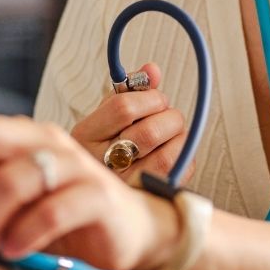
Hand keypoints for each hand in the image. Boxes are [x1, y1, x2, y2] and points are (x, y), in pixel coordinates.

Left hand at [0, 114, 179, 269]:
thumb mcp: (6, 206)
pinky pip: (52, 210)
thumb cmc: (64, 213)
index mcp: (20, 138)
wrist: (134, 231)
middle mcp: (45, 141)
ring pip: (16, 176)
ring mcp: (73, 165)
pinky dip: (25, 232)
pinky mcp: (97, 195)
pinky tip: (14, 248)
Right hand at [71, 63, 193, 185]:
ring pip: (166, 157)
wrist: (94, 190)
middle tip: (169, 117)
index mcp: (85, 135)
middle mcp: (99, 163)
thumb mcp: (107, 115)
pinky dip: (183, 158)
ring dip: (179, 138)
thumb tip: (152, 70)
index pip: (123, 108)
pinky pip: (176, 175)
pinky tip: (173, 153)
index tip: (156, 99)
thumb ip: (129, 90)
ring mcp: (123, 186)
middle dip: (169, 117)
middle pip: (149, 133)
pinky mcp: (145, 199)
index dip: (150, 98)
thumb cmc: (105, 145)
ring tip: (173, 134)